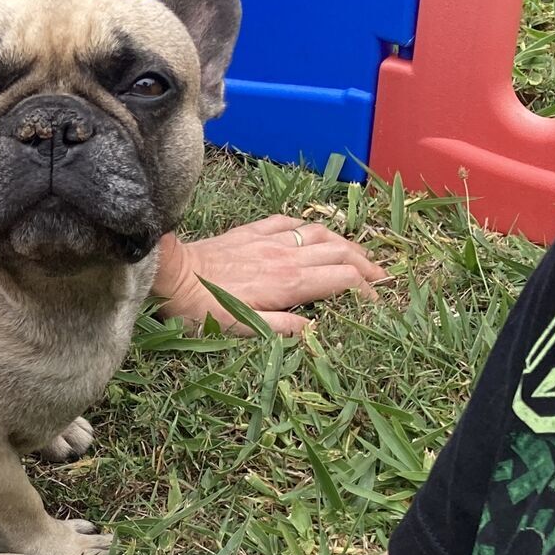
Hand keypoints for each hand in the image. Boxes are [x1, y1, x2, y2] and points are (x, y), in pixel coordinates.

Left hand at [153, 219, 385, 335]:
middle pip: (341, 252)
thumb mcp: (243, 330)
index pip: (343, 280)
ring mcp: (271, 239)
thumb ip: (283, 329)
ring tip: (358, 255)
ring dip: (345, 243)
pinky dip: (311, 227)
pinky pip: (290, 222)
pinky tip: (315, 233)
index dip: (366, 290)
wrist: (172, 275)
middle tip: (381, 278)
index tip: (376, 302)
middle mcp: (287, 256)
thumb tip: (318, 331)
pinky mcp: (253, 230)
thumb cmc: (204, 310)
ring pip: (321, 233)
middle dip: (367, 265)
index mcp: (289, 283)